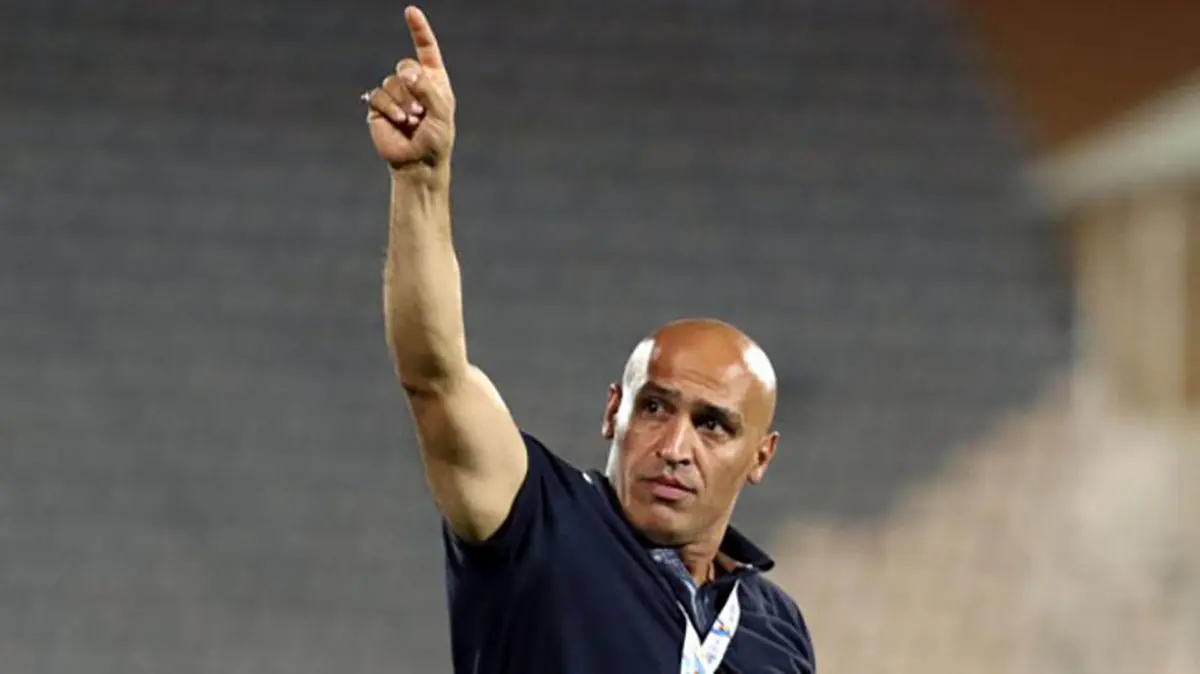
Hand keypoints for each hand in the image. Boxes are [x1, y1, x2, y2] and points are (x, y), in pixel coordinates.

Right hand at [363, 6, 455, 179]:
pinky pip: (378, 96)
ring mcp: (395, 95)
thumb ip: (427, 88)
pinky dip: (389, 109)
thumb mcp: (441, 111)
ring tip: (412, 121)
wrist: (418, 163)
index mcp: (433, 80)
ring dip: (403, 103)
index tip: (410, 11)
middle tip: (420, 110)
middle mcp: (413, 84)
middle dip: (412, 85)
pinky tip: (398, 122)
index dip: (418, 30)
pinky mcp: (378, 107)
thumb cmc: (436, 139)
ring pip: (391, 82)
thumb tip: (406, 72)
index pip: (426, 49)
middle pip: (404, 65)